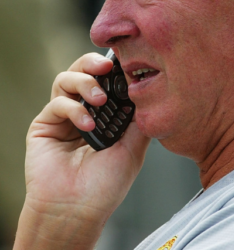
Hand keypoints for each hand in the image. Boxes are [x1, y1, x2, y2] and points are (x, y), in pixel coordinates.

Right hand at [14, 53, 150, 249]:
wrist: (77, 209)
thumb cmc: (106, 184)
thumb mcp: (134, 147)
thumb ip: (140, 119)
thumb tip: (152, 91)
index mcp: (108, 115)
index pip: (110, 80)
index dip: (118, 68)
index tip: (129, 61)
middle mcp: (86, 111)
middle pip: (85, 70)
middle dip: (96, 62)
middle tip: (108, 65)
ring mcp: (64, 117)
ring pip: (67, 79)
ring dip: (85, 81)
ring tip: (99, 98)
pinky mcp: (45, 125)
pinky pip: (57, 103)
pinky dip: (74, 109)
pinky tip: (87, 125)